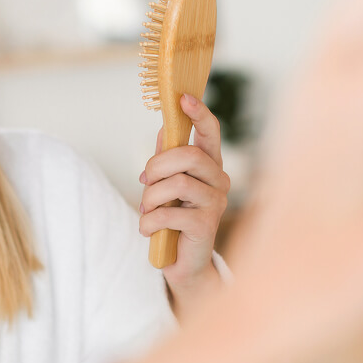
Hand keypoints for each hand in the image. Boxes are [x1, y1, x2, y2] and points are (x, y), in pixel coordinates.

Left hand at [138, 93, 229, 317]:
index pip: (210, 132)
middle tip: (144, 181)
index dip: (198, 114)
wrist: (183, 264)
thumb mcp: (165, 186)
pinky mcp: (207, 224)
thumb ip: (166, 159)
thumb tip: (163, 128)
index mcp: (209, 165)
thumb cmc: (173, 220)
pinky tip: (148, 229)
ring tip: (146, 211)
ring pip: (177, 182)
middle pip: (188, 154)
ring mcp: (216, 202)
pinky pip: (171, 212)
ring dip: (151, 197)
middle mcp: (218, 179)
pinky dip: (150, 220)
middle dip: (157, 166)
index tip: (183, 97)